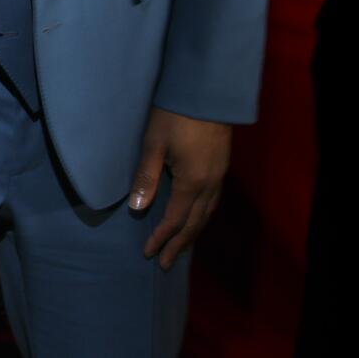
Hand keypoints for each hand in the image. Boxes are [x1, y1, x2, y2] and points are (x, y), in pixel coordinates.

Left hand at [129, 108, 230, 268]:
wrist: (206, 94)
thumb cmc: (174, 116)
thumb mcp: (154, 144)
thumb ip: (146, 177)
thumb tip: (137, 208)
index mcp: (192, 182)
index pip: (175, 219)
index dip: (161, 237)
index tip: (148, 253)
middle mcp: (210, 185)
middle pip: (194, 223)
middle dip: (178, 244)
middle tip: (164, 263)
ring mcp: (219, 177)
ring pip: (206, 215)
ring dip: (192, 234)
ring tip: (179, 248)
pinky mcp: (221, 168)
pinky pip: (212, 203)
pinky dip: (202, 218)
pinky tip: (195, 219)